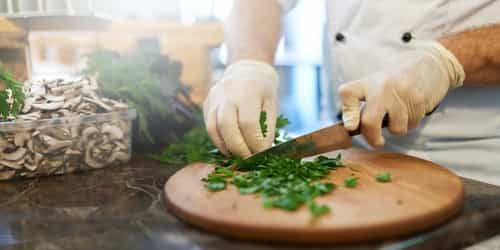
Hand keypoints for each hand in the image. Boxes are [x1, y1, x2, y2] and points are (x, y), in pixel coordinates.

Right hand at [203, 60, 278, 156]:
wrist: (246, 70)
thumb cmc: (263, 90)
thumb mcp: (272, 105)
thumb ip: (267, 127)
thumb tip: (262, 150)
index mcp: (248, 91)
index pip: (248, 123)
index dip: (254, 142)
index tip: (261, 153)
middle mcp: (227, 93)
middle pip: (227, 126)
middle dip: (238, 148)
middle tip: (249, 159)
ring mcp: (214, 98)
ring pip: (213, 128)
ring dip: (226, 147)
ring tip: (238, 156)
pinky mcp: (207, 104)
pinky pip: (209, 127)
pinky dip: (218, 141)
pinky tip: (229, 147)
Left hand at [339, 41, 464, 146]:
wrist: (427, 64)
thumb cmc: (394, 82)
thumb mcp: (374, 86)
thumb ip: (362, 105)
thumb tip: (352, 129)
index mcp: (367, 82)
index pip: (348, 95)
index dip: (348, 113)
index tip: (351, 127)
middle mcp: (381, 86)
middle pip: (370, 121)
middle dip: (372, 137)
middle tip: (376, 141)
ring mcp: (401, 93)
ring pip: (395, 128)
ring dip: (397, 128)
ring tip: (398, 115)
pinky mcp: (419, 99)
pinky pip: (412, 124)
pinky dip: (410, 122)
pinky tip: (411, 109)